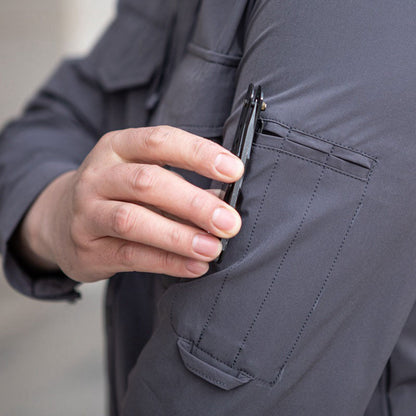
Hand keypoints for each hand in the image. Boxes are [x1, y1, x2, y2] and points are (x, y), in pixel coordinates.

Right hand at [16, 126, 243, 281]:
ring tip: (213, 248)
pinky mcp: (88, 248)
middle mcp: (98, 175)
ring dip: (179, 236)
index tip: (234, 170)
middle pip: (147, 182)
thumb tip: (227, 200)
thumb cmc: (117, 194)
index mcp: (117, 147)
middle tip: (229, 221)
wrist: (61, 221)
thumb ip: (182, 184)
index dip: (198, 153)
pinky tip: (195, 266)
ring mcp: (87, 212)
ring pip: (133, 220)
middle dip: (193, 202)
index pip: (159, 141)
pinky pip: (131, 256)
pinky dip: (167, 262)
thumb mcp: (143, 176)